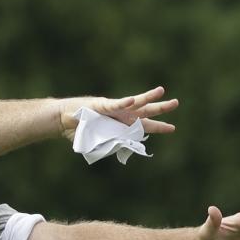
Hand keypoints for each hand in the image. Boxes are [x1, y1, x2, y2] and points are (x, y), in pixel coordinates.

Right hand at [60, 86, 178, 141]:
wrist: (63, 121)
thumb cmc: (80, 131)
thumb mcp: (100, 142)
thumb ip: (113, 144)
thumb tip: (124, 148)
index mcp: (122, 124)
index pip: (144, 125)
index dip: (158, 127)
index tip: (172, 128)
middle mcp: (121, 114)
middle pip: (145, 111)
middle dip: (160, 108)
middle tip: (176, 103)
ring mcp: (113, 108)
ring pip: (134, 102)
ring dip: (147, 97)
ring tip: (161, 91)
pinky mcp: (101, 105)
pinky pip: (114, 105)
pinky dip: (122, 104)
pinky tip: (131, 101)